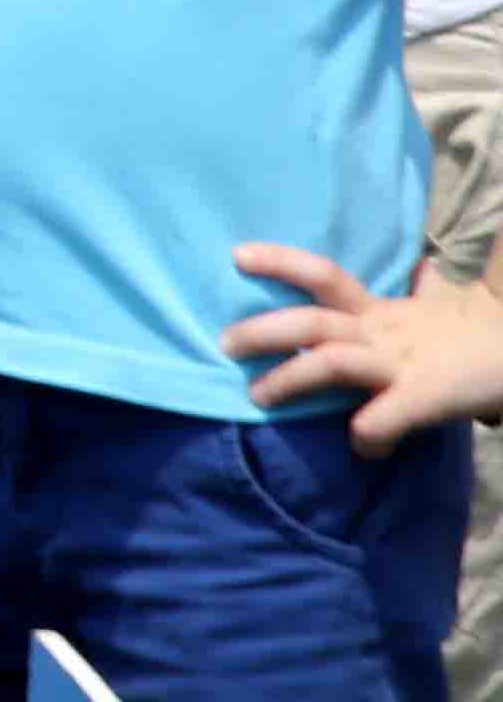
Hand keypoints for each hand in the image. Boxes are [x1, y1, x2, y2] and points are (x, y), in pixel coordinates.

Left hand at [226, 248, 502, 454]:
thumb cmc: (477, 331)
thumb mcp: (436, 306)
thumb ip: (420, 291)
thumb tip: (423, 270)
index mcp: (381, 312)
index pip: (324, 275)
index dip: (280, 261)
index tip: (236, 255)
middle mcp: (383, 332)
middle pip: (312, 320)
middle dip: (263, 331)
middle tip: (224, 344)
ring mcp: (402, 364)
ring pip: (333, 361)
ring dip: (290, 379)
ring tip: (258, 396)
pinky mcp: (428, 396)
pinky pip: (388, 415)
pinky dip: (370, 431)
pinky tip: (362, 446)